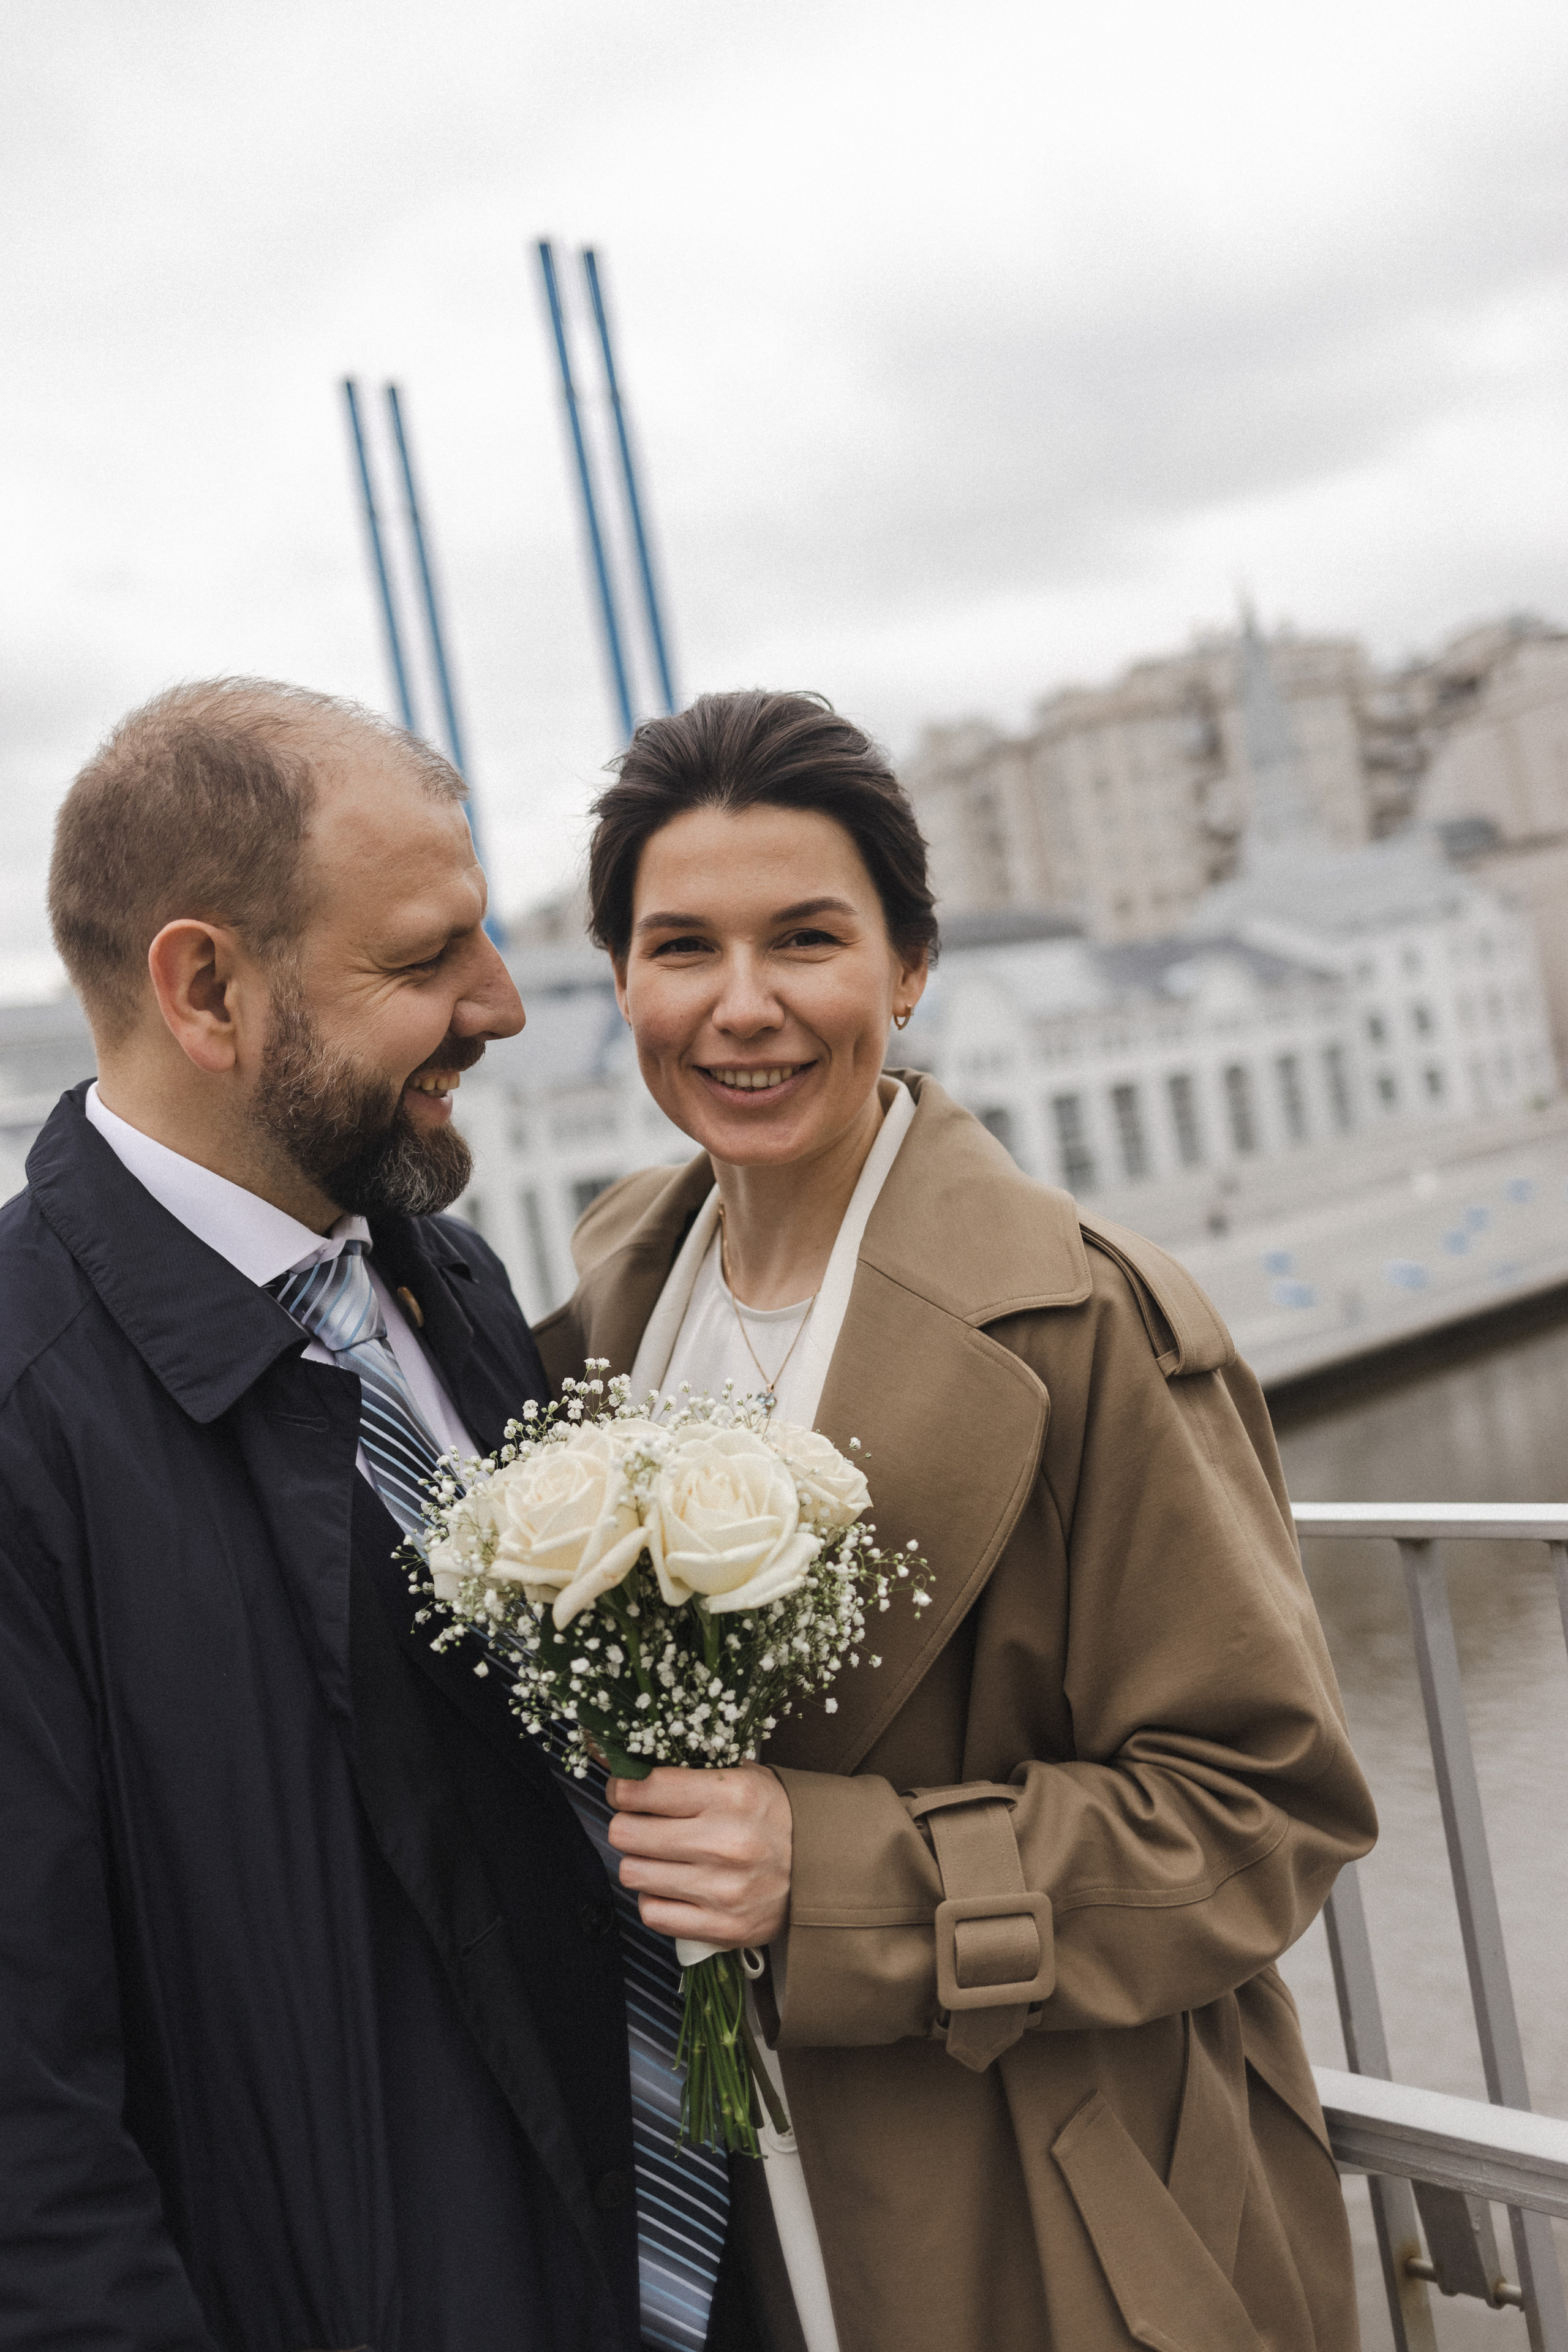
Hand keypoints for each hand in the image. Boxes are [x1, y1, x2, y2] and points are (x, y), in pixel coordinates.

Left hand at [605, 1764, 792, 1948]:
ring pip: (633, 1873)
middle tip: (638, 1822)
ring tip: (658, 1855)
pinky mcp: (721, 1928)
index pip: (643, 1789)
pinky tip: (671, 1886)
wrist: (824, 1868)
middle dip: (627, 1824)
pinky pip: (652, 1913)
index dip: (623, 1788)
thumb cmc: (773, 1816)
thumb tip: (628, 1761)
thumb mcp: (742, 1775)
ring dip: (639, 1862)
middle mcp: (724, 1842)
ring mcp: (722, 1890)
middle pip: (627, 1832)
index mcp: (730, 1794)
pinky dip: (655, 1898)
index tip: (625, 1791)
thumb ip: (689, 1768)